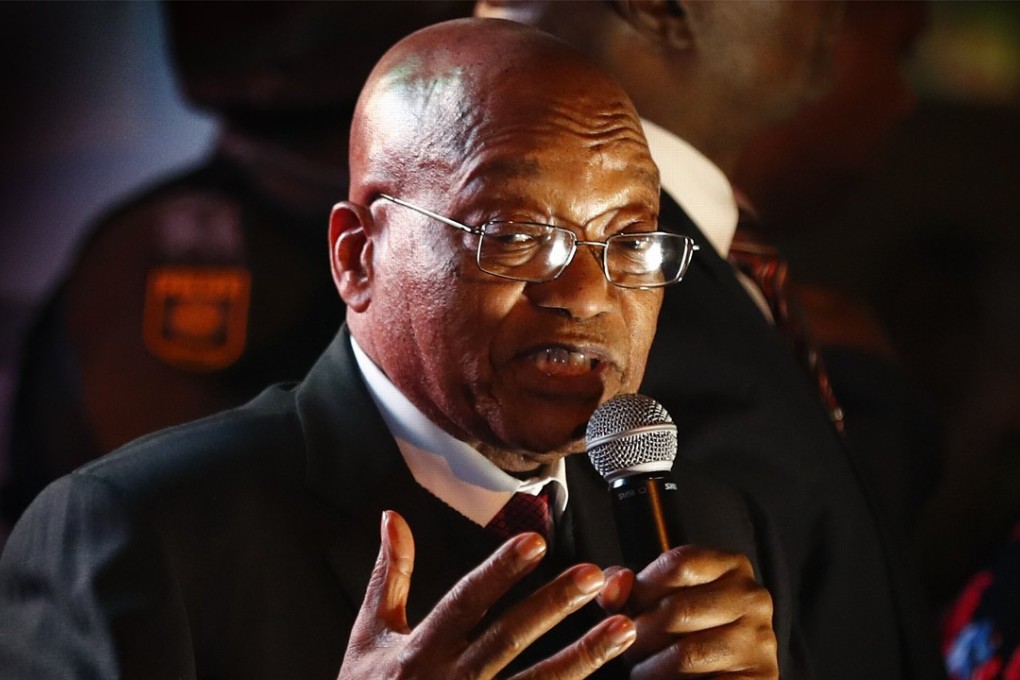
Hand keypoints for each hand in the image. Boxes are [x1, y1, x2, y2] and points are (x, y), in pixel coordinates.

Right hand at [337, 510, 636, 679]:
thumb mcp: (368, 636)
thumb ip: (388, 576)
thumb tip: (393, 518)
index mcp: (421, 649)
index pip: (466, 601)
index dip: (499, 572)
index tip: (534, 543)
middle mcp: (450, 679)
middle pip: (509, 637)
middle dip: (553, 605)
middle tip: (594, 575)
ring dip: (583, 656)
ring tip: (623, 628)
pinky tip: (606, 677)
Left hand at [598, 546, 777, 678]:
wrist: (726, 673)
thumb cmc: (688, 631)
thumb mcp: (660, 598)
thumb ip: (631, 589)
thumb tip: (614, 586)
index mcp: (730, 566)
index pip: (677, 564)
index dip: (642, 588)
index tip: (625, 610)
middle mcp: (752, 597)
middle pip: (676, 610)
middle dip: (641, 635)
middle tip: (630, 649)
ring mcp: (759, 639)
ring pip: (685, 654)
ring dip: (652, 669)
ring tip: (645, 670)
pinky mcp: (760, 677)